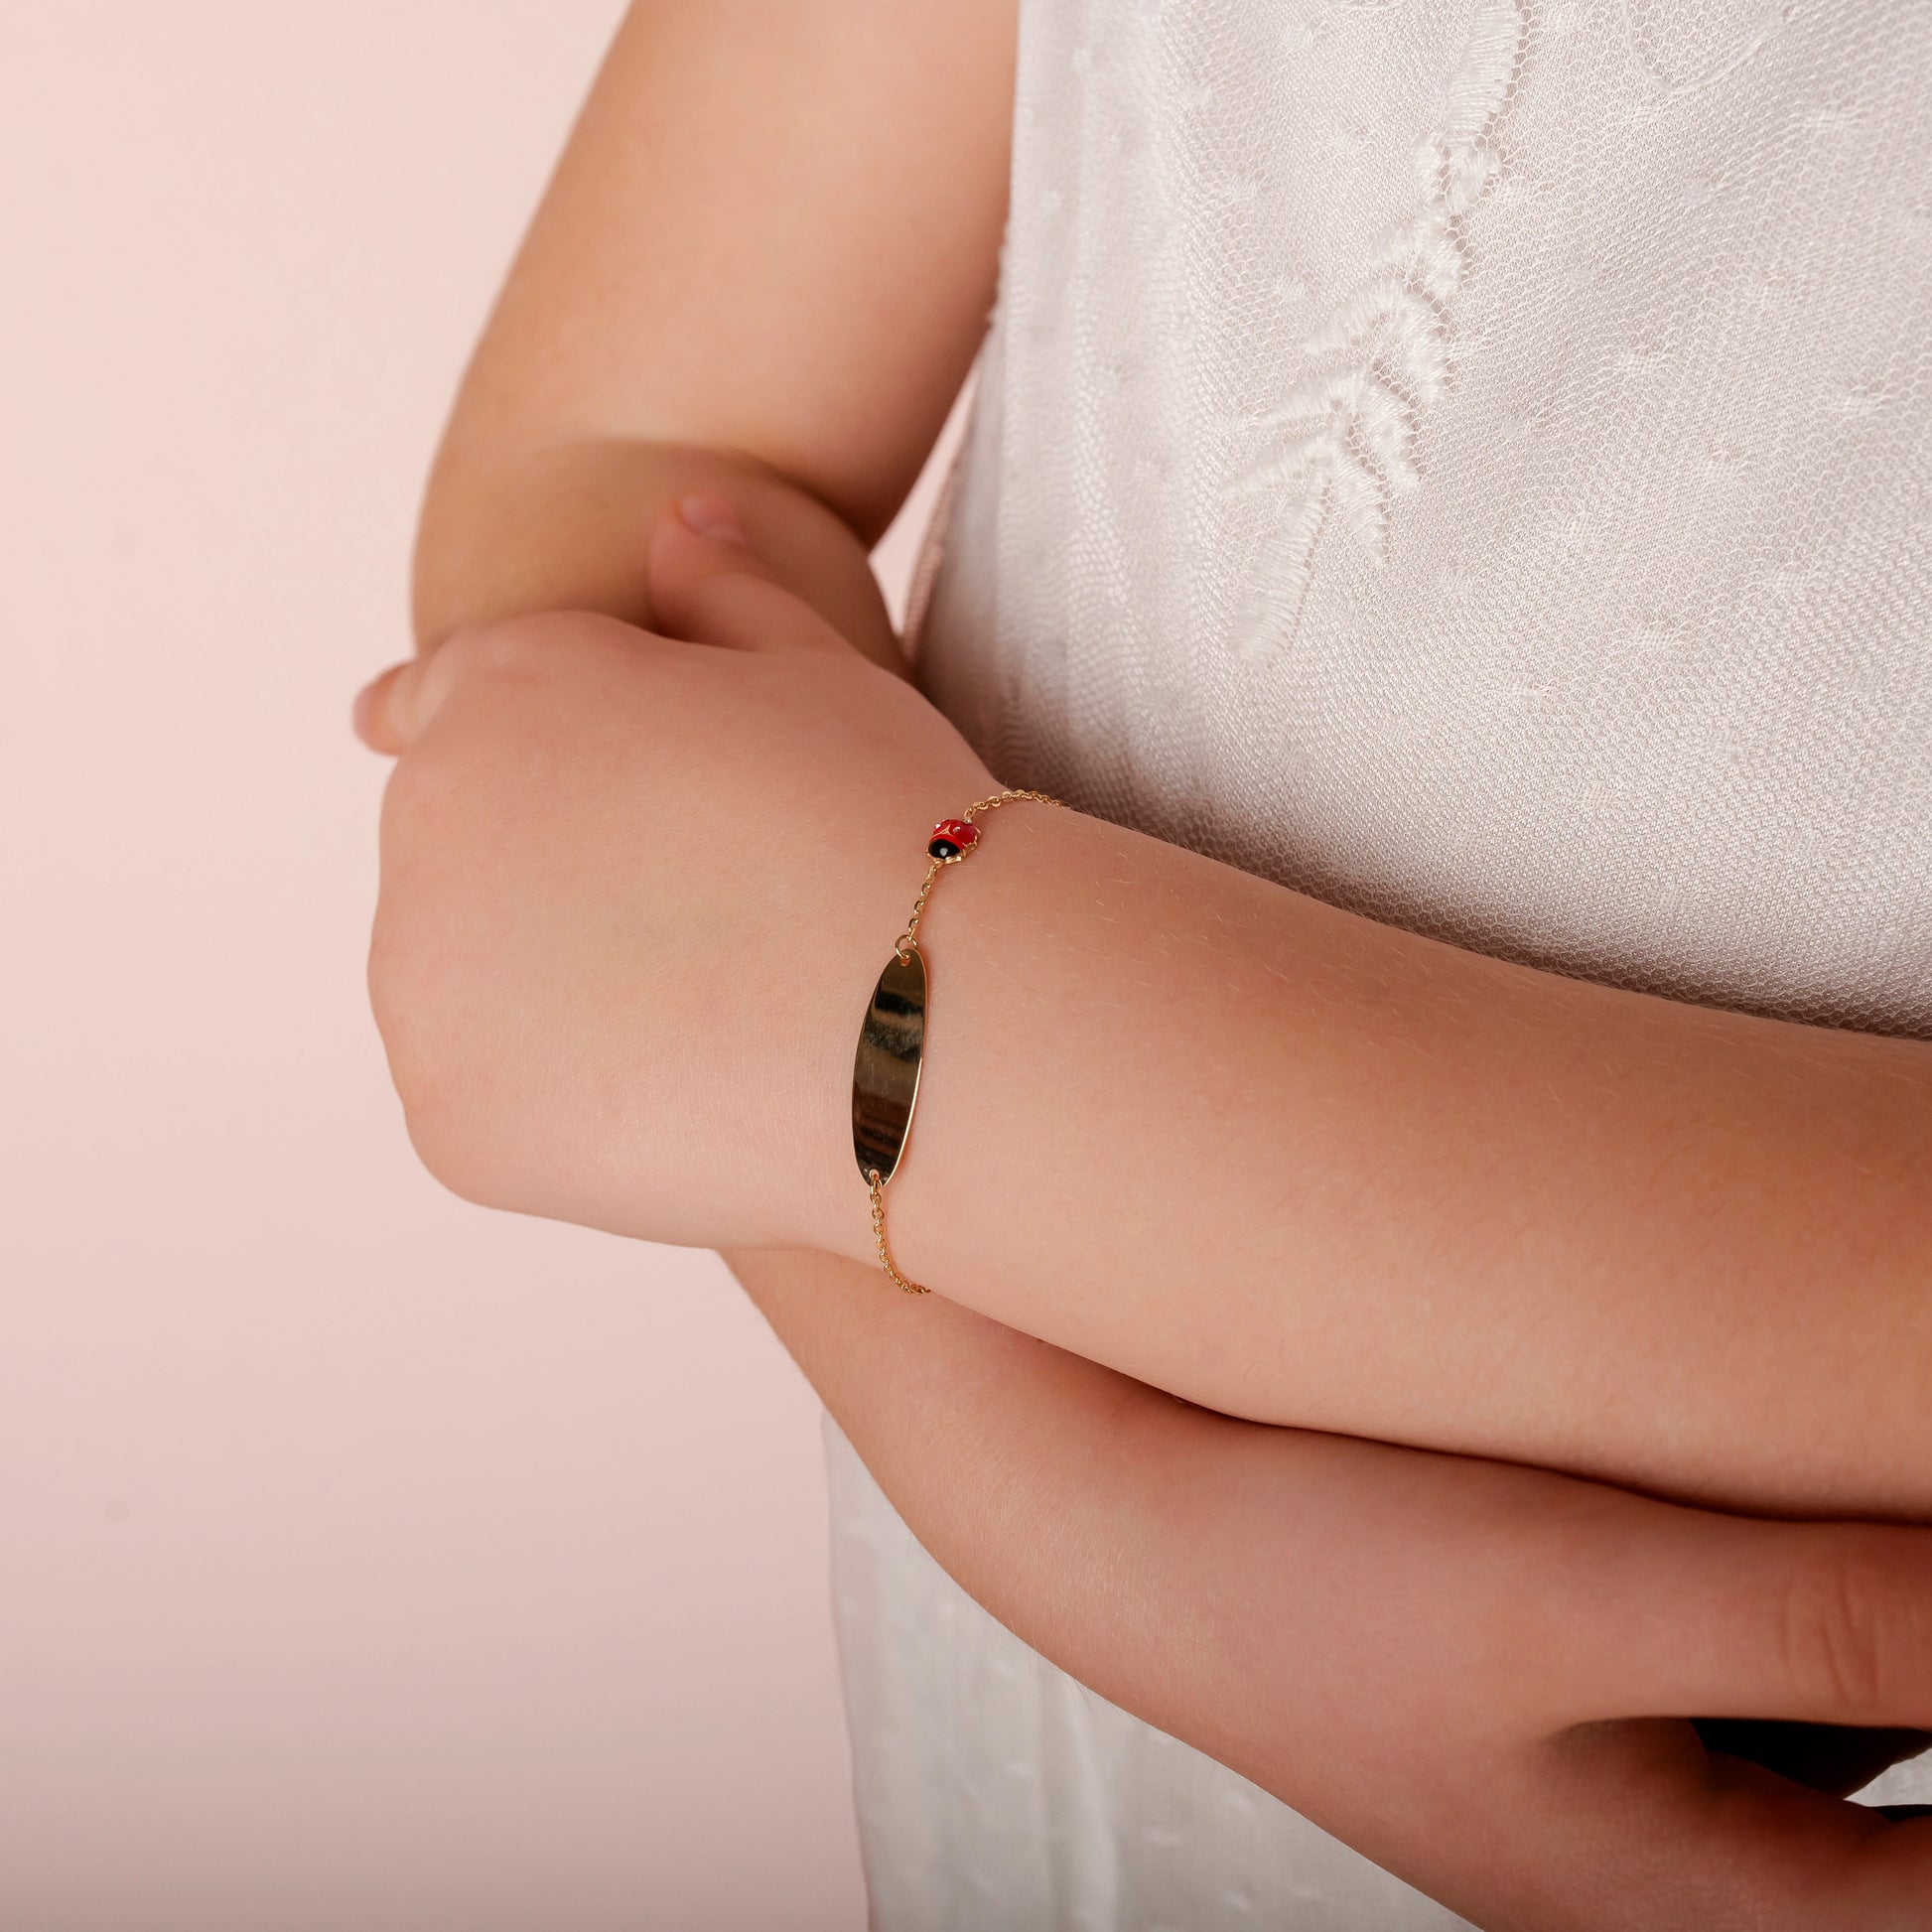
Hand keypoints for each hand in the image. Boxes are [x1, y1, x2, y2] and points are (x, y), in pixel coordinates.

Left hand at [356, 498, 995, 1249]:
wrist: (937, 1011)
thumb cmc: (897, 821)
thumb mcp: (824, 668)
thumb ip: (727, 592)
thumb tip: (682, 514)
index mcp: (508, 685)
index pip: (441, 702)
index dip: (471, 734)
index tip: (451, 759)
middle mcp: (427, 817)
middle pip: (455, 854)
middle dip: (540, 880)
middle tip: (684, 928)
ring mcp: (424, 979)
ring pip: (461, 988)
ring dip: (540, 997)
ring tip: (702, 1023)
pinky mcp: (451, 1116)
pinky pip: (489, 1104)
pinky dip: (559, 1109)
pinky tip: (679, 1103)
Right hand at [730, 1244, 1931, 1930]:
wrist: (1112, 1510)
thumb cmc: (1314, 1578)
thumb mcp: (1586, 1597)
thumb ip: (1836, 1621)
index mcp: (1690, 1901)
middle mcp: (1654, 1858)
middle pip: (1891, 1819)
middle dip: (1912, 1663)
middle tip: (1892, 1522)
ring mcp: (1598, 1768)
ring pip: (1819, 1725)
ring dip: (1865, 1642)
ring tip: (1850, 1496)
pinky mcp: (1549, 1680)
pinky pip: (1723, 1663)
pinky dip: (1771, 1585)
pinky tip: (1749, 1485)